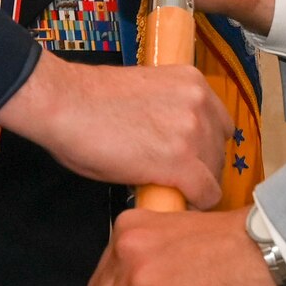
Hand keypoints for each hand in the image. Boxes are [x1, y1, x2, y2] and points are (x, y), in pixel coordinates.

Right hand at [0, 51, 230, 208]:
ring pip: (214, 174)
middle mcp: (200, 103)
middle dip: (200, 167)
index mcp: (193, 81)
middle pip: (219, 150)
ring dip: (196, 185)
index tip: (188, 160)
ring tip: (170, 190)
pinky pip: (206, 194)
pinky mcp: (181, 163)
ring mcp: (193, 132)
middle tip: (175, 179)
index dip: (203, 147)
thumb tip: (180, 143)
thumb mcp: (148, 94)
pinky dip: (194, 203)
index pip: (219, 124)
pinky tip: (176, 203)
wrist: (66, 105)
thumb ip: (173, 112)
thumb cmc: (92, 101)